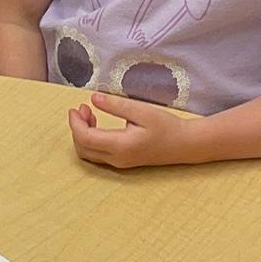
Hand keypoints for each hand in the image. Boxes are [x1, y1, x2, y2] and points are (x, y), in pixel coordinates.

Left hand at [67, 92, 196, 167]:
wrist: (185, 144)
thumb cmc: (166, 126)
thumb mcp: (141, 111)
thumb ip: (116, 105)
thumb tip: (93, 98)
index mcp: (121, 146)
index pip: (85, 138)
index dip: (75, 123)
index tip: (75, 108)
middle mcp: (118, 159)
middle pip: (82, 148)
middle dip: (76, 128)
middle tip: (82, 108)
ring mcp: (120, 163)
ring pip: (88, 154)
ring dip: (82, 134)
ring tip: (89, 113)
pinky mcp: (122, 162)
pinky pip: (97, 154)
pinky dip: (90, 140)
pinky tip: (97, 125)